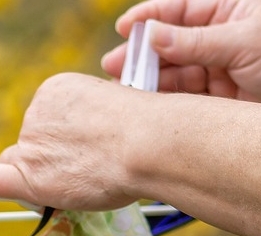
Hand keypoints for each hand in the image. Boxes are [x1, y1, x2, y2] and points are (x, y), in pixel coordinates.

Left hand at [0, 73, 144, 209]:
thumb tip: (82, 140)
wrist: (149, 143)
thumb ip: (85, 122)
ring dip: (39, 177)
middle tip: (84, 170)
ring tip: (83, 179)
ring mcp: (30, 141)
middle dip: (45, 160)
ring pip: (19, 165)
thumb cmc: (146, 130)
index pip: (43, 122)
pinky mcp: (27, 170)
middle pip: (28, 144)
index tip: (76, 150)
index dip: (56, 141)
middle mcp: (36, 112)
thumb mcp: (113, 106)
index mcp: (57, 89)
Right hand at [102, 0, 260, 100]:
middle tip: (113, 66)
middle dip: (142, 53)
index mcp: (233, 9)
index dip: (151, 16)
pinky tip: (145, 104)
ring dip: (148, 80)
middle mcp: (223, 36)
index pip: (182, 7)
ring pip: (174, 71)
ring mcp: (221, 67)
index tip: (125, 28)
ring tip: (123, 90)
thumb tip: (150, 35)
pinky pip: (185, 96)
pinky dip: (164, 101)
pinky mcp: (220, 98)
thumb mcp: (244, 42)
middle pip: (171, 42)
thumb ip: (194, 41)